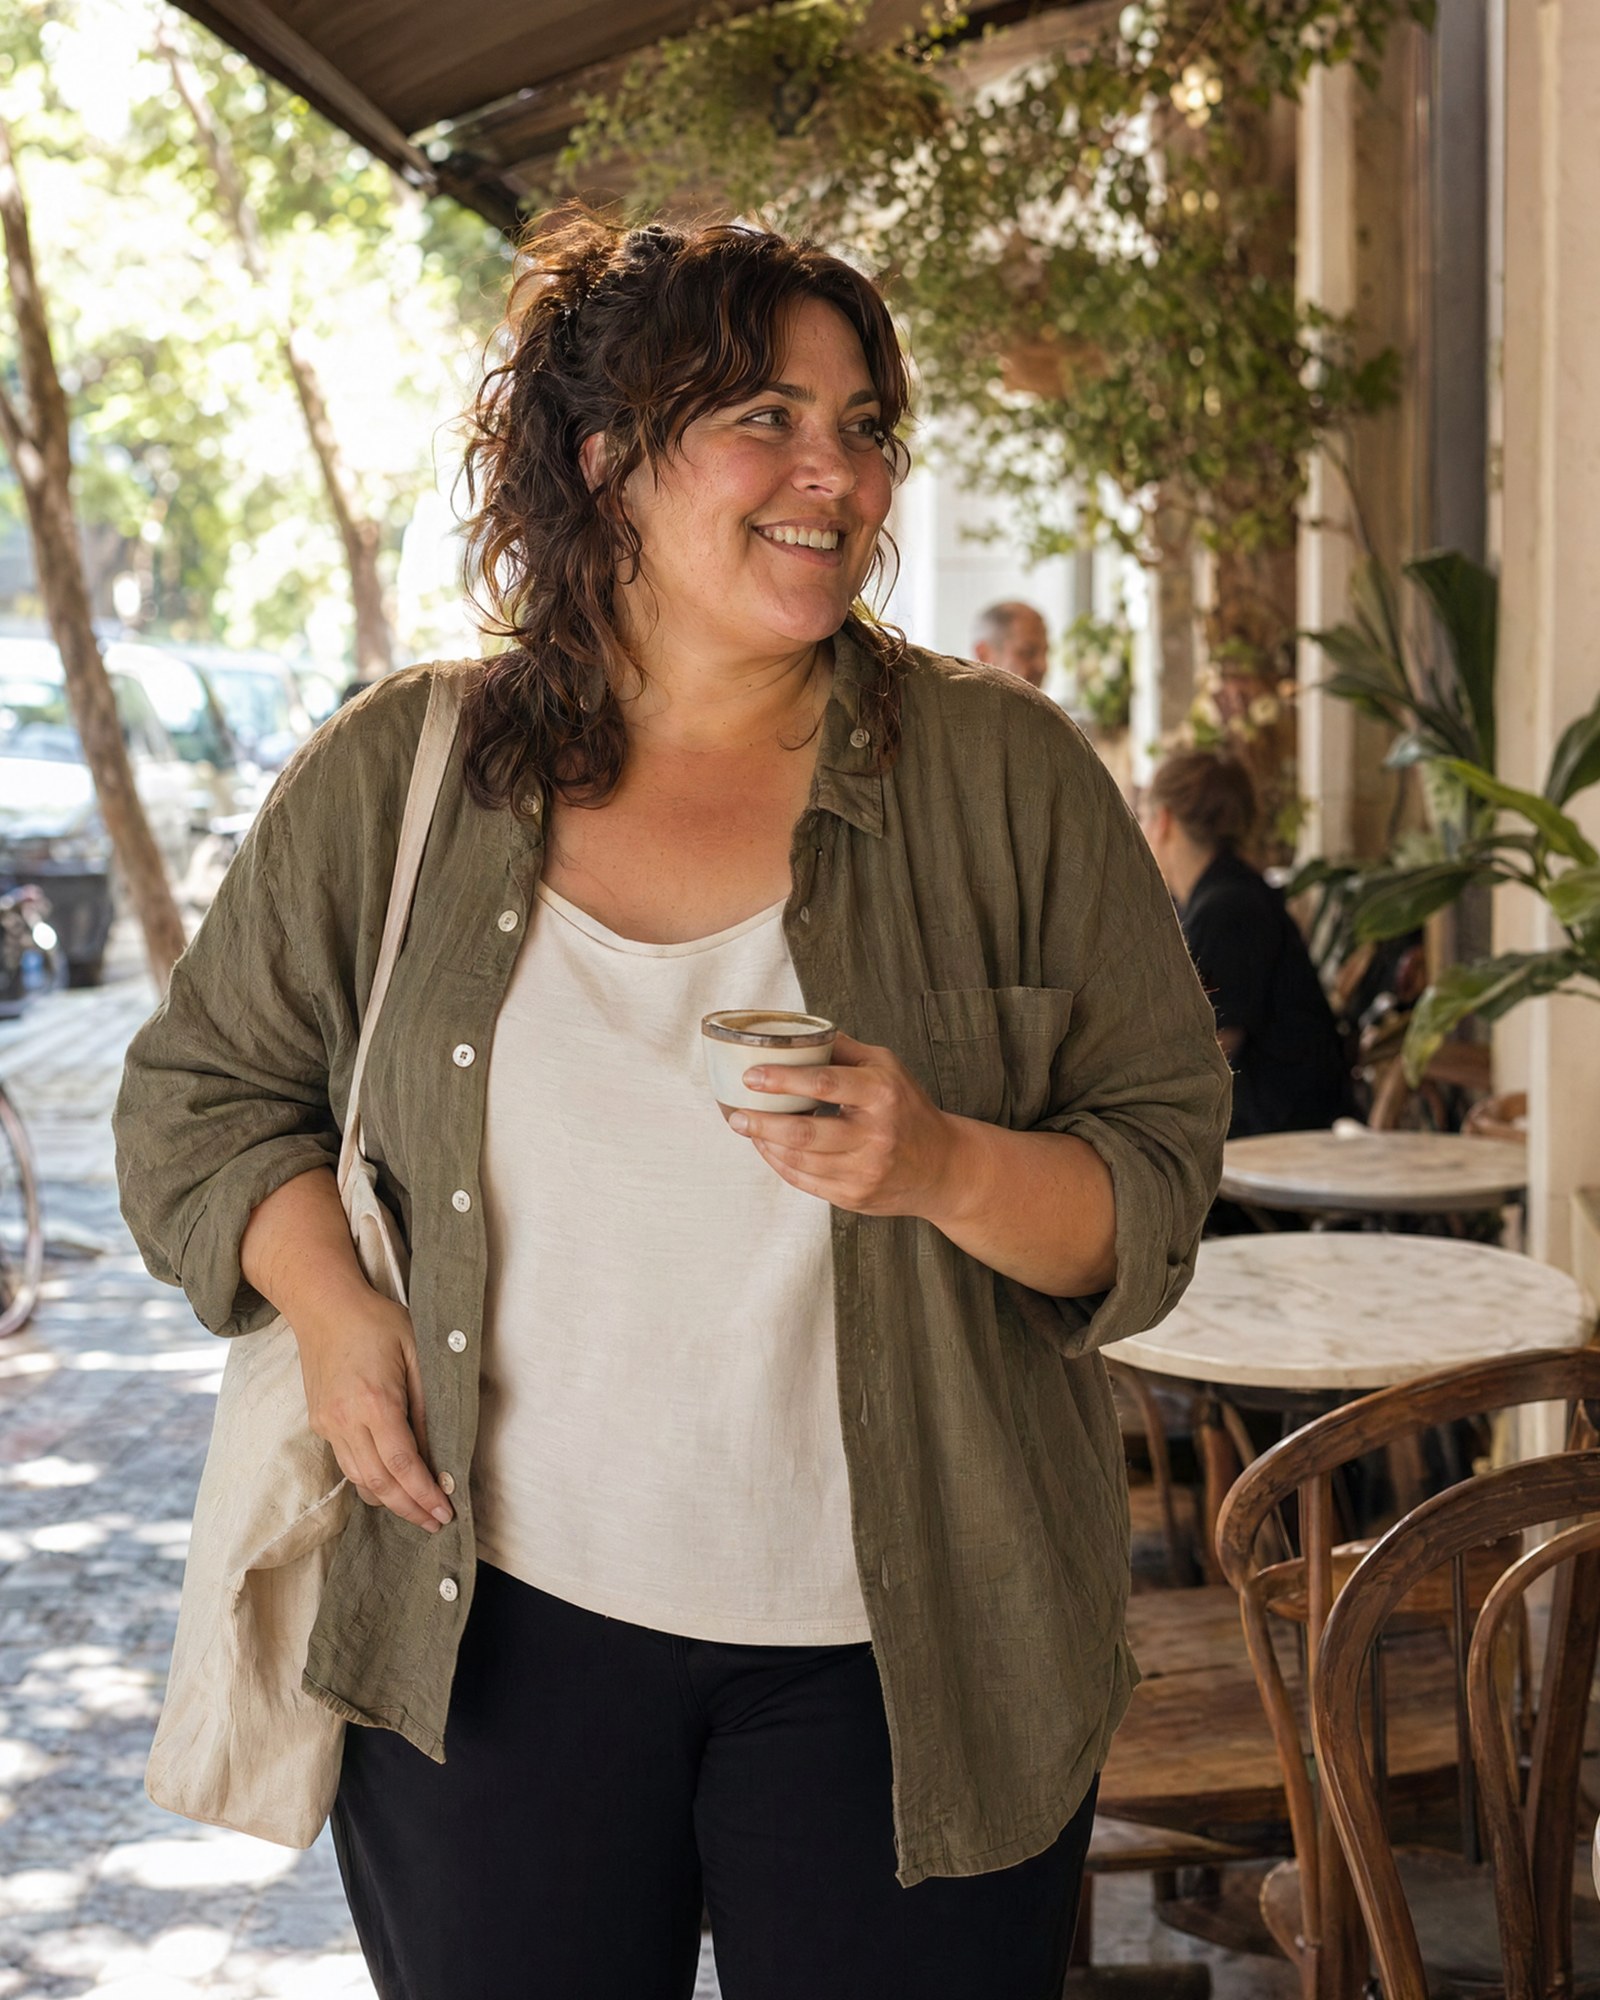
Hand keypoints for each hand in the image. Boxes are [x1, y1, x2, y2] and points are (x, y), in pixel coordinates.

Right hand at [293, 1290, 452, 1532]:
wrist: (324, 1307)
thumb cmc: (377, 1322)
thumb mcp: (417, 1353)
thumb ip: (427, 1404)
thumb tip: (439, 1450)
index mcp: (375, 1401)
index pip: (403, 1465)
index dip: (425, 1494)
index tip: (445, 1512)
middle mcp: (346, 1420)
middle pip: (379, 1483)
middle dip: (410, 1508)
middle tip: (436, 1523)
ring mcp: (328, 1424)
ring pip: (359, 1479)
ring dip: (389, 1501)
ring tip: (417, 1511)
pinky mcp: (319, 1423)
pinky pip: (347, 1463)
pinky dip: (370, 1481)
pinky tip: (390, 1487)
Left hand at [729, 1031, 957, 1216]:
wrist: (943, 1167)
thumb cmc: (908, 1110)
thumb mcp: (887, 1068)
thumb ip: (844, 1050)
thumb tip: (798, 1033)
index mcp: (882, 1094)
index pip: (824, 1085)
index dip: (783, 1080)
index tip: (753, 1076)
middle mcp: (875, 1135)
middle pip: (805, 1132)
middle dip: (763, 1122)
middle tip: (736, 1113)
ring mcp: (864, 1171)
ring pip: (800, 1160)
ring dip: (765, 1143)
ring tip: (746, 1126)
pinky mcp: (854, 1196)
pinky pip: (805, 1181)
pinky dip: (780, 1163)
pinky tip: (767, 1148)